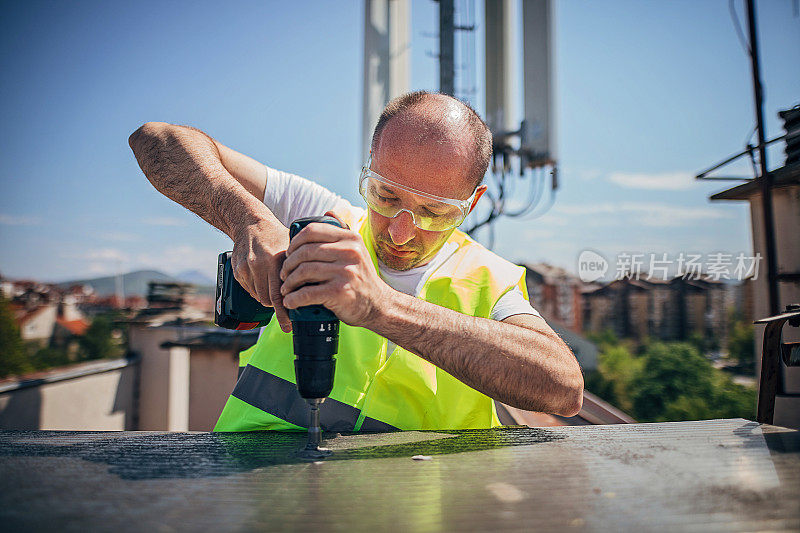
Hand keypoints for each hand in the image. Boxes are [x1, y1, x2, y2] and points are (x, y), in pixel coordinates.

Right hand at [231, 218, 291, 331]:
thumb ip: (302, 265)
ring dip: (267, 297)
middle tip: (287, 300)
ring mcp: (246, 269)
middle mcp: (258, 265)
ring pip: (258, 297)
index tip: (288, 327)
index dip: (284, 314)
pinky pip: (249, 290)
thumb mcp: (292, 247)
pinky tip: (263, 279)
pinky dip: (257, 290)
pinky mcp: (237, 271)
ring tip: (274, 285)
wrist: (249, 223)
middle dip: (277, 304)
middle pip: (268, 300)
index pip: (279, 295)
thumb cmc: (276, 235)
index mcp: (275, 260)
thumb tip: (318, 286)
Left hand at [279, 212, 390, 326]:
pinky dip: (294, 299)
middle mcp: (349, 252)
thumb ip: (342, 231)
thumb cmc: (362, 278)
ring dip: (289, 282)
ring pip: (304, 271)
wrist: (378, 305)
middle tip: (284, 274)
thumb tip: (328, 211)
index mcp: (350, 238)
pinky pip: (308, 293)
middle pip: (305, 252)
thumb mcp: (358, 249)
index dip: (294, 242)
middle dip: (288, 264)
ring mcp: (346, 272)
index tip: (289, 254)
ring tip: (286, 289)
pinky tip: (290, 302)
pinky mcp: (340, 292)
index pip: (312, 231)